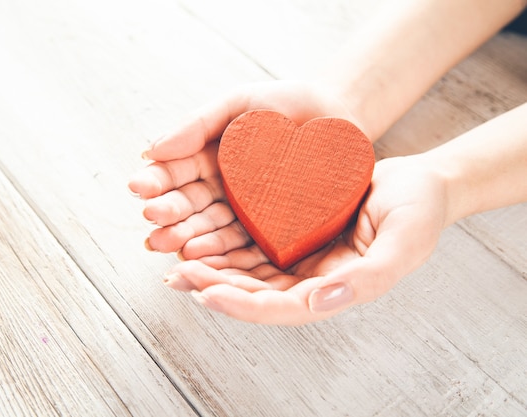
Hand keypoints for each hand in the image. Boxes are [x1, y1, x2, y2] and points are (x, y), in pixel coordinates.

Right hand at [128, 80, 360, 254]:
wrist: (336, 116)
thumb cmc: (284, 104)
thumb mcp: (237, 103)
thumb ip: (197, 124)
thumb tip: (151, 151)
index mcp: (207, 160)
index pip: (176, 174)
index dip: (157, 181)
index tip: (138, 187)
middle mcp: (222, 191)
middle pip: (191, 207)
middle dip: (170, 217)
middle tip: (153, 224)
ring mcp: (246, 213)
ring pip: (213, 231)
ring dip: (191, 241)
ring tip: (176, 248)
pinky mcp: (273, 231)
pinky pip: (247, 246)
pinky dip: (226, 254)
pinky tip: (208, 258)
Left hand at [162, 156, 448, 324]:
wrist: (421, 182)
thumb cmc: (419, 211)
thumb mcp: (404, 242)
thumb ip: (370, 277)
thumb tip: (320, 300)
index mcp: (337, 289)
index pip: (283, 308)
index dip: (244, 305)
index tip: (207, 294)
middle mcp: (313, 280)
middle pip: (256, 293)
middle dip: (215, 286)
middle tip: (176, 275)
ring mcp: (303, 258)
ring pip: (249, 271)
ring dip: (213, 268)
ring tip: (177, 258)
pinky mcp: (295, 234)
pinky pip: (254, 244)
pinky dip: (227, 243)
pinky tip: (201, 235)